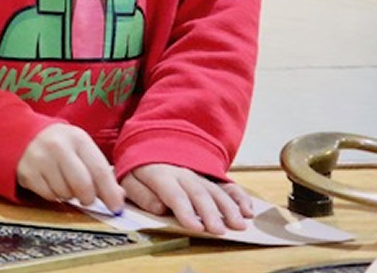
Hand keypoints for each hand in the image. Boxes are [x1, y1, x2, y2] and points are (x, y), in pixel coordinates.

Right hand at [15, 124, 124, 212]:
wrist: (25, 136)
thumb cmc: (61, 146)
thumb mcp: (82, 150)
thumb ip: (100, 172)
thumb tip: (117, 198)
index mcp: (77, 139)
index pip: (99, 170)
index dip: (110, 192)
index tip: (116, 207)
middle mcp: (57, 147)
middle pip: (82, 185)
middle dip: (89, 198)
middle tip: (87, 198)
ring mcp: (39, 159)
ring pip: (65, 193)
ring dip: (70, 195)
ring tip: (66, 184)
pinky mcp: (27, 172)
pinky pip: (49, 196)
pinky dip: (55, 196)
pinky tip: (52, 184)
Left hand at [121, 163, 253, 234]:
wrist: (150, 146)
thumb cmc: (139, 171)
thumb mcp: (129, 181)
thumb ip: (141, 195)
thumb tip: (159, 209)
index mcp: (160, 174)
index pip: (174, 194)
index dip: (185, 211)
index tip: (195, 227)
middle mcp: (183, 174)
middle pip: (199, 194)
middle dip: (210, 213)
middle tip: (219, 231)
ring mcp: (199, 175)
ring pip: (216, 191)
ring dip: (229, 208)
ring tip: (238, 225)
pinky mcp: (210, 178)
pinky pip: (227, 186)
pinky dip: (239, 197)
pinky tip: (248, 210)